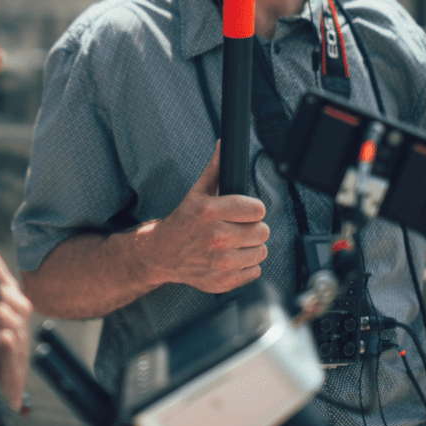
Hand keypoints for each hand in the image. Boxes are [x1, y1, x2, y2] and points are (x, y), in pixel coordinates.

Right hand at [142, 141, 268, 292]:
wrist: (162, 253)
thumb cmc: (183, 220)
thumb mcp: (197, 192)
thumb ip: (215, 169)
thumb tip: (223, 144)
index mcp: (211, 211)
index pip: (257, 209)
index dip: (252, 209)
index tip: (244, 211)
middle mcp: (216, 237)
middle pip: (262, 231)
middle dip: (253, 228)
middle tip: (238, 227)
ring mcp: (220, 262)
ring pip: (261, 252)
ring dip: (251, 247)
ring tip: (234, 242)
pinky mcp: (224, 281)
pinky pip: (255, 271)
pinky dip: (246, 265)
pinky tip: (230, 257)